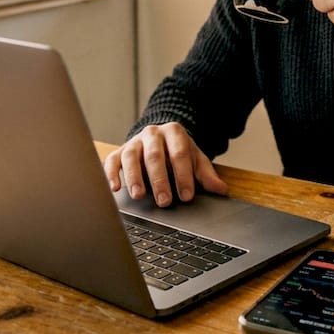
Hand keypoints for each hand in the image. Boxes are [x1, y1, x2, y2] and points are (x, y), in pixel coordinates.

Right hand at [104, 122, 228, 206]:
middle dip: (160, 180)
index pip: (179, 154)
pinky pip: (112, 160)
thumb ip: (206, 175)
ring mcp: (134, 142)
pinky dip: (112, 173)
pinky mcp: (119, 151)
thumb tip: (221, 190)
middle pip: (155, 155)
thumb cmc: (178, 152)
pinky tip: (116, 188)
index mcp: (174, 132)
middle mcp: (153, 134)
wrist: (161, 138)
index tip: (186, 196)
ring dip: (134, 177)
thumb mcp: (195, 160)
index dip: (183, 175)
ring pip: (131, 156)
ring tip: (139, 195)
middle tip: (164, 201)